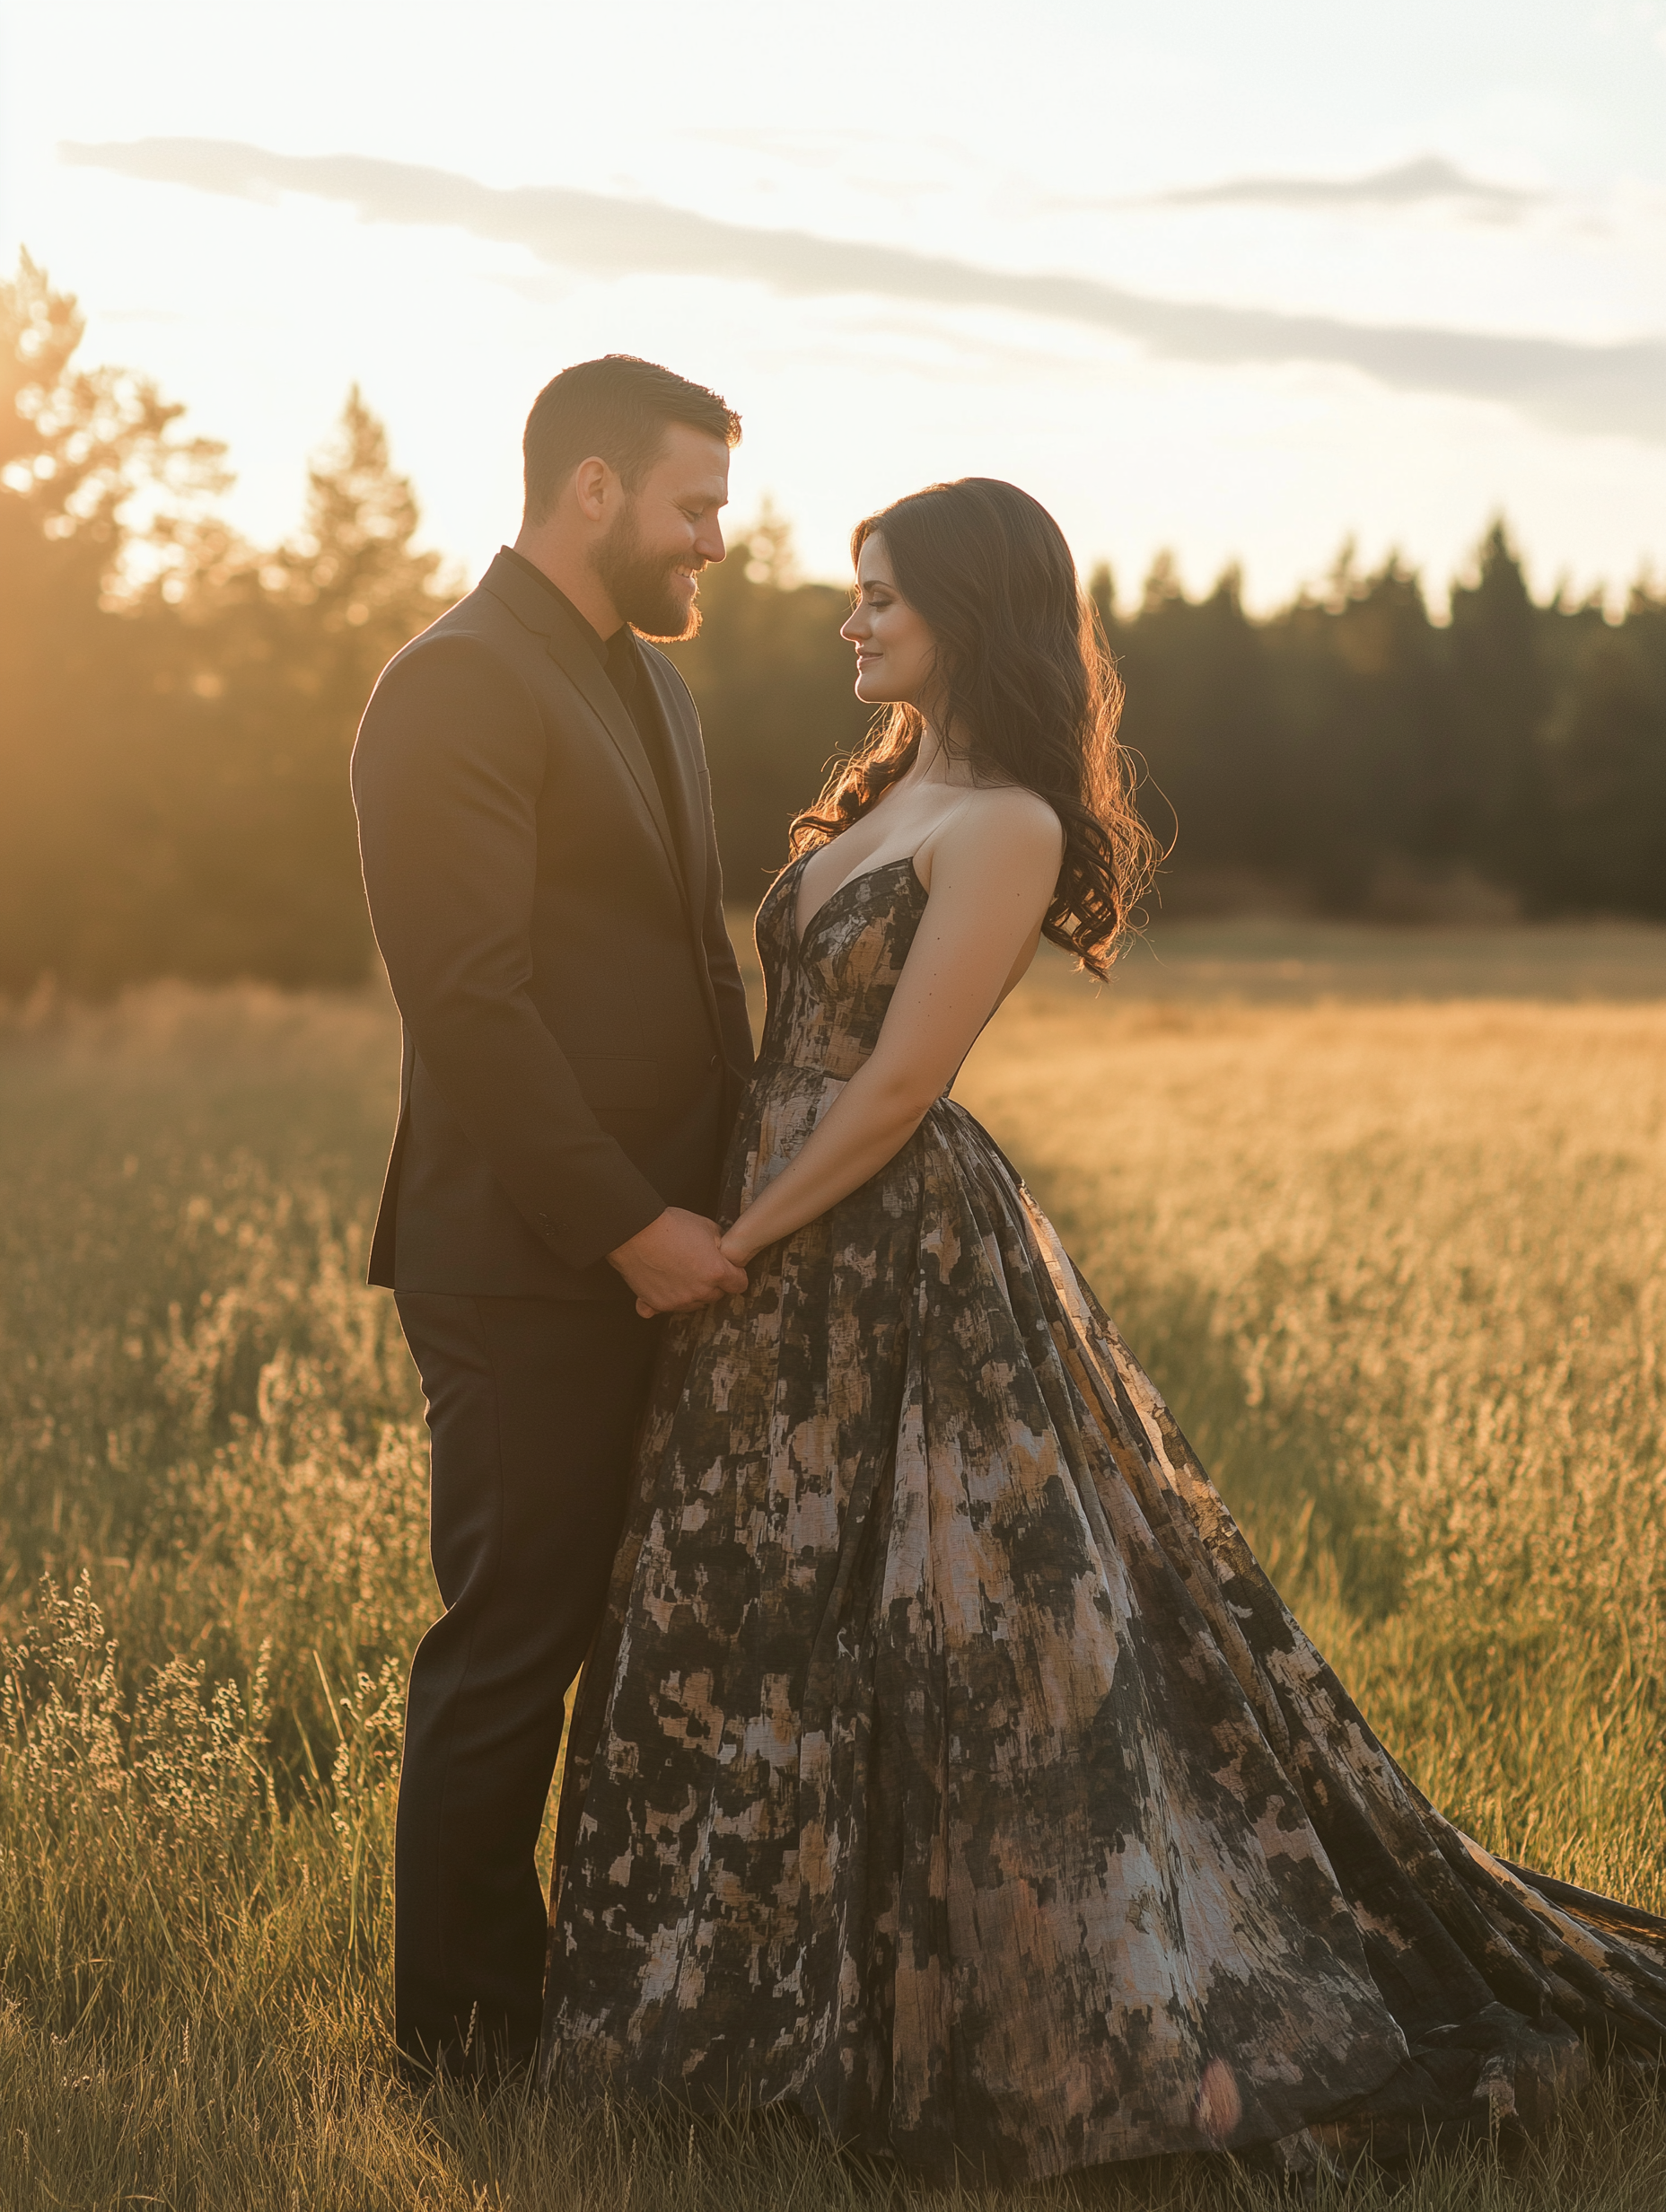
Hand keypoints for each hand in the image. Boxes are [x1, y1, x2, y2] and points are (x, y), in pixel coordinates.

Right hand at [607, 1207, 747, 1317]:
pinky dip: (666, 1299)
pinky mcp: (658, 1305)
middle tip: (699, 1265)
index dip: (735, 1274)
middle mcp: (700, 1291)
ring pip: (694, 1303)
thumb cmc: (671, 1225)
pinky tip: (662, 1286)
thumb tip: (724, 1250)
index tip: (728, 1269)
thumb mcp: (706, 1226)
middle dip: (713, 1283)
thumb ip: (721, 1243)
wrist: (635, 1231)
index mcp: (716, 1272)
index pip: (739, 1284)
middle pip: (717, 1295)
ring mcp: (678, 1301)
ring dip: (692, 1292)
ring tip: (679, 1271)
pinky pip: (667, 1308)